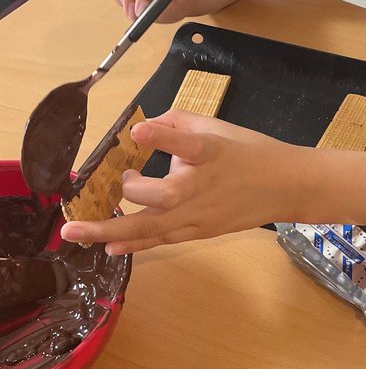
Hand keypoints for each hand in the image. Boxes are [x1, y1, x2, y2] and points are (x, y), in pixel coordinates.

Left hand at [59, 111, 300, 253]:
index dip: (163, 137)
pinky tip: (108, 246)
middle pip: (161, 197)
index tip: (137, 132)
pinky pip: (162, 238)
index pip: (186, 143)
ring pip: (153, 227)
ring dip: (112, 231)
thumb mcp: (217, 127)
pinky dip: (134, 244)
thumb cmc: (249, 152)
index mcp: (210, 152)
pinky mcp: (199, 231)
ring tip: (76, 233)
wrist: (285, 187)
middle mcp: (201, 186)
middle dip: (125, 197)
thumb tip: (142, 128)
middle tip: (90, 200)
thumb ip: (176, 122)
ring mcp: (199, 214)